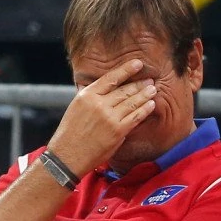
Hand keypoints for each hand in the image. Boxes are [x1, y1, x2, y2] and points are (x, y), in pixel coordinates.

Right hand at [47, 58, 156, 175]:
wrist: (67, 157)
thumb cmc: (70, 133)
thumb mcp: (75, 108)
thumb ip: (91, 97)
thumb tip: (108, 89)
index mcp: (87, 95)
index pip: (111, 78)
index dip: (126, 69)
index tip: (138, 64)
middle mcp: (99, 104)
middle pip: (125, 90)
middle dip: (139, 84)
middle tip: (150, 79)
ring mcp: (109, 117)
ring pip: (132, 102)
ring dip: (145, 94)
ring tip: (153, 89)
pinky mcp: (118, 131)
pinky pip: (136, 116)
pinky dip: (145, 109)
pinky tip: (151, 105)